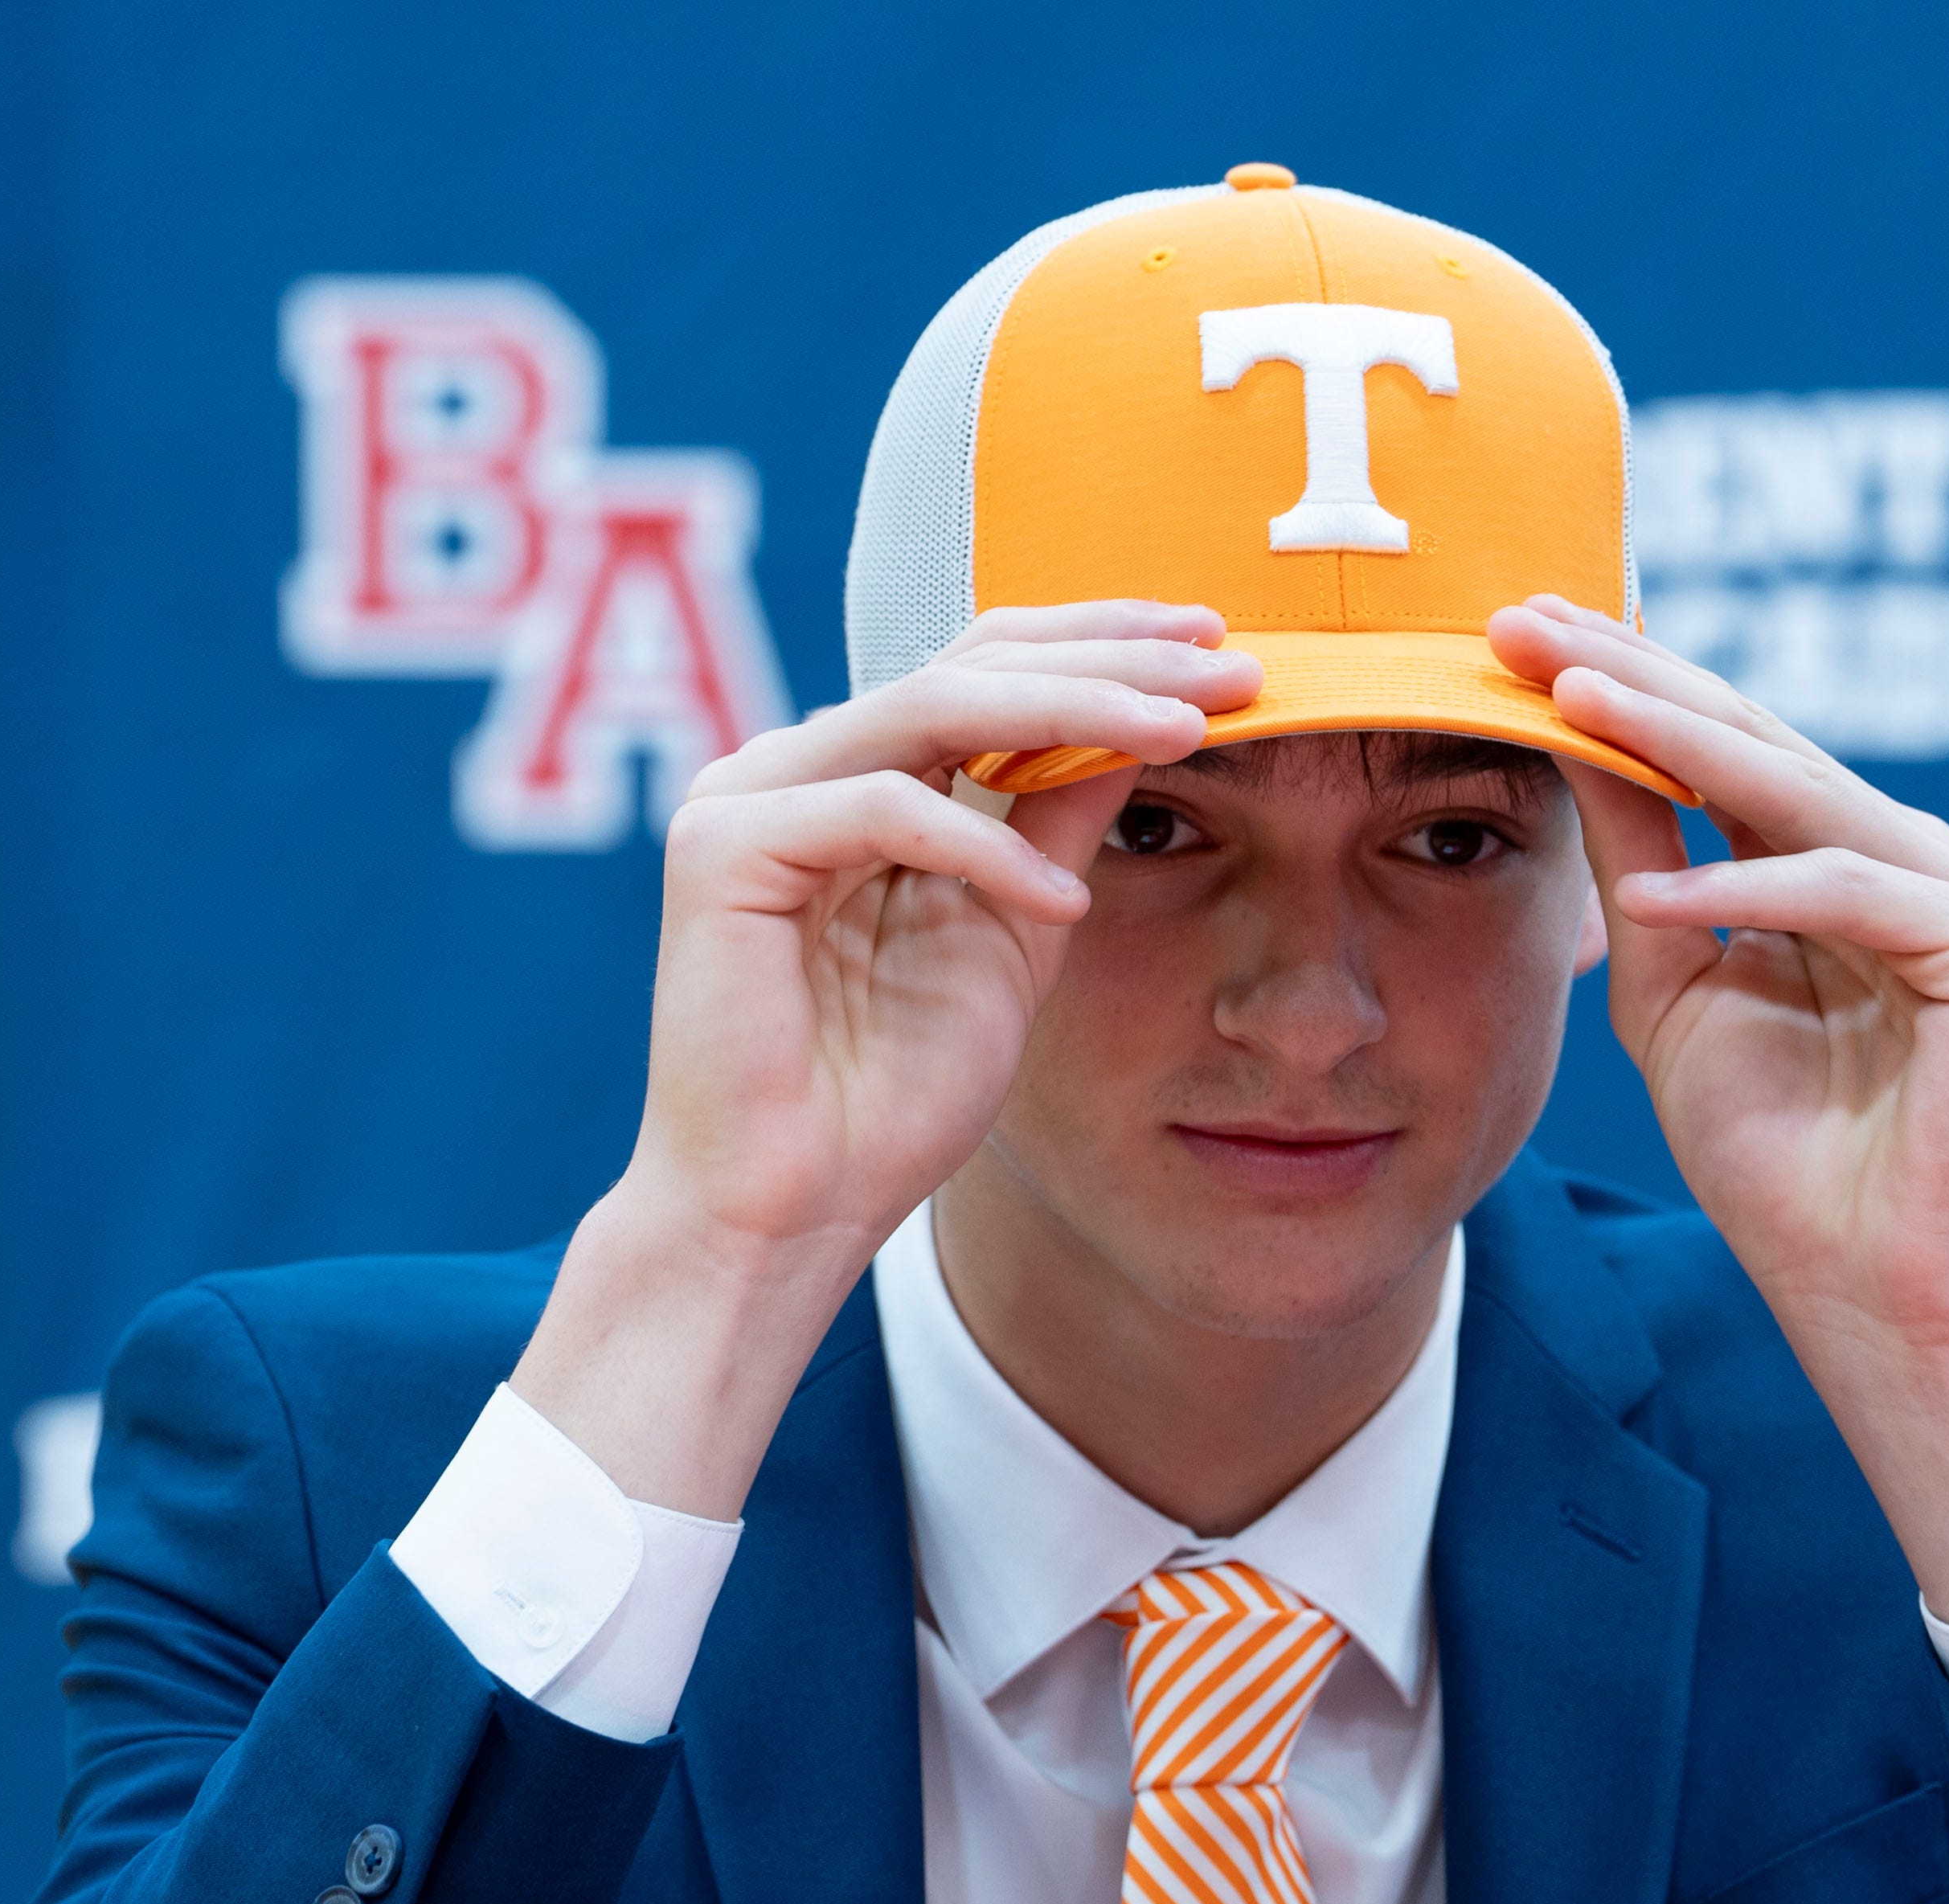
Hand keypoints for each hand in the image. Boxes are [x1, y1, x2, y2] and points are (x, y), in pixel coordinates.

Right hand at [512, 603, 1260, 1514]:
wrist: (794, 1212)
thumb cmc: (889, 1096)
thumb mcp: (1019, 931)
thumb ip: (1062, 823)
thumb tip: (1152, 721)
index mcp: (857, 775)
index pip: (987, 665)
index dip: (1104, 645)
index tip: (1219, 649)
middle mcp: (795, 766)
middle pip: (968, 661)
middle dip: (1109, 657)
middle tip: (1225, 664)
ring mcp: (748, 796)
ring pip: (932, 706)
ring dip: (1075, 710)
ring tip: (1185, 732)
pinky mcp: (722, 849)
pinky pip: (883, 810)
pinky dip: (986, 851)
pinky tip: (1061, 904)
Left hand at [1489, 595, 1948, 1627]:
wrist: (1873, 1293)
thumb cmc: (1780, 1159)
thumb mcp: (1674, 988)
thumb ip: (1640, 868)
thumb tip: (1569, 738)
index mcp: (1837, 863)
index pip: (1719, 749)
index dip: (1621, 683)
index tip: (1511, 629)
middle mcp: (1909, 860)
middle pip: (1756, 741)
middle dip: (1635, 675)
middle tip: (1526, 618)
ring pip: (1802, 793)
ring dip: (1680, 742)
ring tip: (1569, 697)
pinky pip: (1854, 895)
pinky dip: (1756, 891)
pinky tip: (1661, 899)